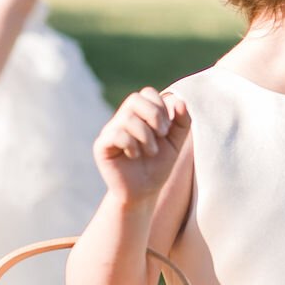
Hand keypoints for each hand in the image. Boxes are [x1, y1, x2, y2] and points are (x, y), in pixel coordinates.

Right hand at [94, 88, 190, 202]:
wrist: (144, 192)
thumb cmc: (158, 165)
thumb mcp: (176, 143)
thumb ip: (182, 122)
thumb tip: (179, 101)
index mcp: (139, 114)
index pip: (147, 93)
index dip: (160, 106)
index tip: (167, 129)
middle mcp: (123, 119)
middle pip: (135, 99)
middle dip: (154, 115)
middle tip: (162, 135)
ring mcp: (110, 131)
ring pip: (127, 118)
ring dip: (146, 136)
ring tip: (151, 152)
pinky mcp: (102, 145)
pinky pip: (116, 134)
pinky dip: (131, 144)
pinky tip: (134, 155)